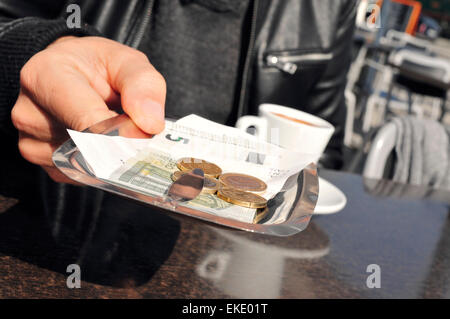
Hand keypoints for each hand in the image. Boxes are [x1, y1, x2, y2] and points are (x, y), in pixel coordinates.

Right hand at [11, 36, 165, 182]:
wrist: (75, 73)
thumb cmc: (100, 66)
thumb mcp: (129, 62)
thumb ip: (144, 87)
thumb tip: (150, 124)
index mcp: (44, 76)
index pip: (85, 122)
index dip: (121, 132)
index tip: (144, 133)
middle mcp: (28, 112)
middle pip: (86, 147)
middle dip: (119, 144)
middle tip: (136, 129)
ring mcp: (31, 142)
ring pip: (86, 164)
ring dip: (109, 153)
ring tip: (111, 126)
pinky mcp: (43, 163)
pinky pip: (80, 174)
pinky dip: (99, 163)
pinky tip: (101, 140)